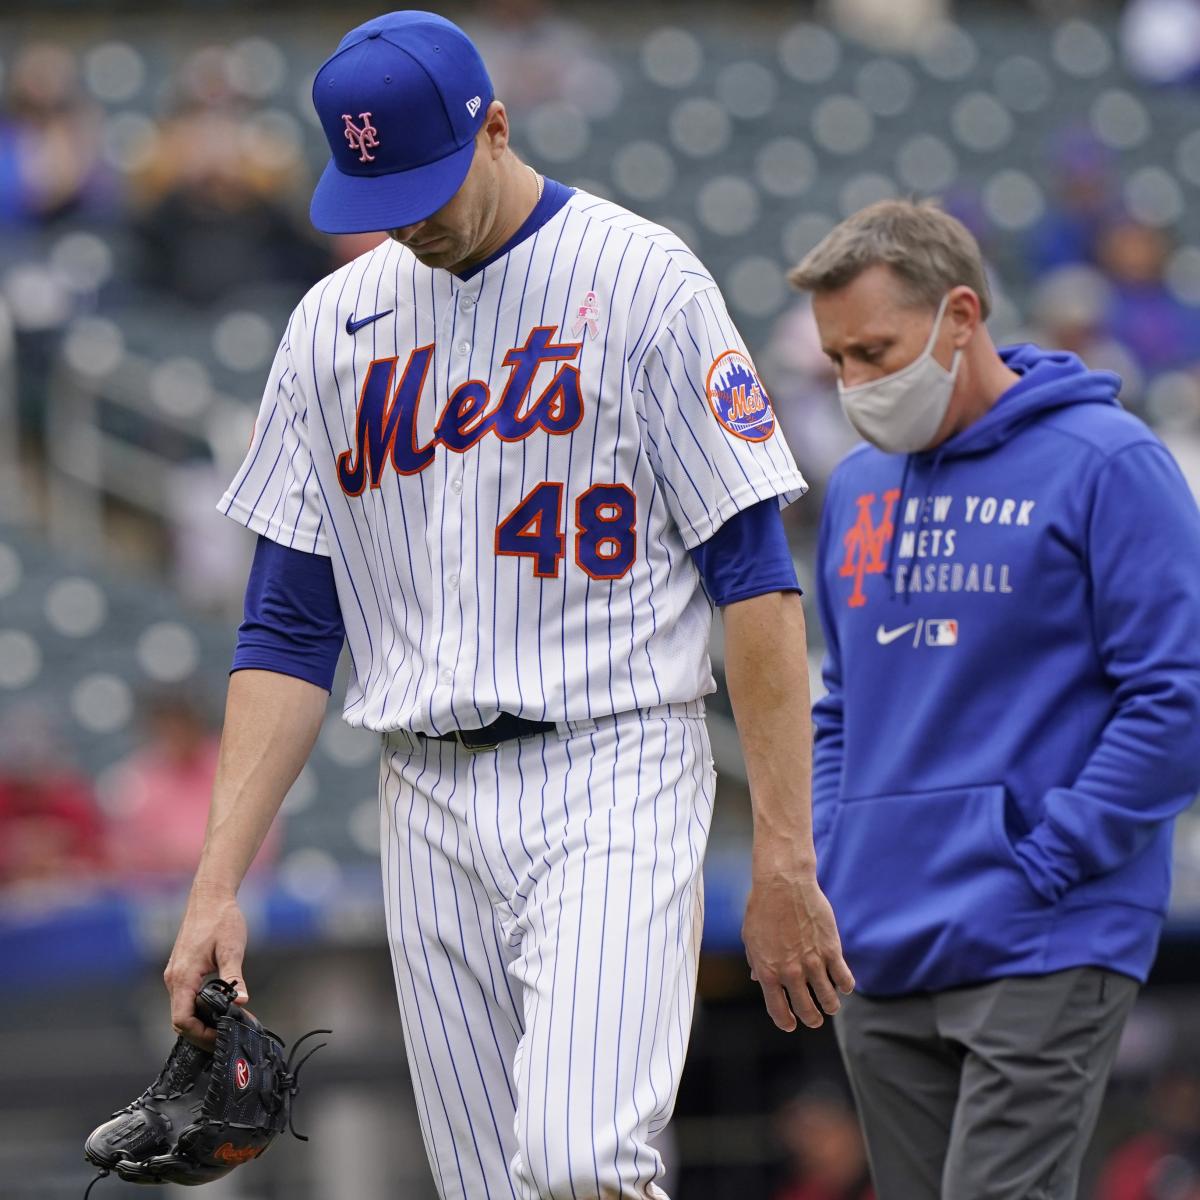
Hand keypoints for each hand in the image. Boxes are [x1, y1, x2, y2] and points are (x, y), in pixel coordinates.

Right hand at [163, 885, 248, 1048]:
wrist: (210, 898)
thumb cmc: (221, 920)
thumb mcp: (232, 949)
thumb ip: (234, 977)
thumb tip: (241, 1001)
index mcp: (183, 977)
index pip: (182, 1020)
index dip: (200, 1034)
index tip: (222, 1038)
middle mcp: (174, 979)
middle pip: (180, 1020)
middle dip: (202, 1033)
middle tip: (228, 1037)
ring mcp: (176, 975)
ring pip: (182, 1010)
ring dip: (201, 1022)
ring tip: (226, 1026)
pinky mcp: (181, 970)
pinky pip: (185, 998)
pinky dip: (199, 1009)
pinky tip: (219, 1010)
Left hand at [742, 863, 853, 1030]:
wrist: (783, 883)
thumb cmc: (763, 908)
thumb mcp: (751, 939)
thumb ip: (756, 962)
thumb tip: (758, 979)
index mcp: (768, 972)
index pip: (778, 1011)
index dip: (786, 1022)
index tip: (791, 1024)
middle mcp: (791, 972)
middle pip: (807, 1010)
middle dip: (812, 1019)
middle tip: (815, 1019)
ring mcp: (813, 962)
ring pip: (829, 1000)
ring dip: (831, 1006)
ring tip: (831, 1005)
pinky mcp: (832, 950)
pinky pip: (844, 979)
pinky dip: (845, 986)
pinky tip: (843, 984)